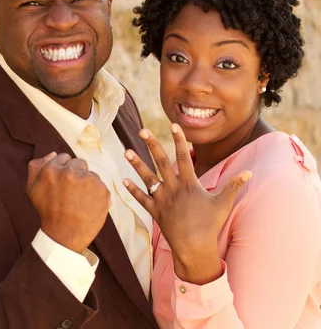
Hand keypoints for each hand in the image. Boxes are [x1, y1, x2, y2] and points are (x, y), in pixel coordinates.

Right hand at [27, 152, 110, 253]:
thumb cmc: (47, 212)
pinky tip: (89, 205)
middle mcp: (71, 172)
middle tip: (72, 193)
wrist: (64, 235)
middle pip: (79, 163)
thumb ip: (36, 167)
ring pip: (91, 175)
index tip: (63, 184)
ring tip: (80, 201)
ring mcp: (88, 180)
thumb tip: (53, 153)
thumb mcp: (32, 188)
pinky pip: (101, 186)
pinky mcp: (102, 190)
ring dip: (88, 185)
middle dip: (77, 174)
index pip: (64, 158)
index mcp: (52, 169)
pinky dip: (97, 195)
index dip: (64, 171)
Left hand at [122, 124, 251, 283]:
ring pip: (147, 178)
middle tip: (143, 131)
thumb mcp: (223, 203)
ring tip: (126, 151)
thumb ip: (233, 185)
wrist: (195, 247)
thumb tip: (249, 172)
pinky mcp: (155, 212)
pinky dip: (133, 190)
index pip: (183, 157)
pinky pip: (142, 199)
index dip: (179, 140)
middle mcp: (173, 188)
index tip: (173, 125)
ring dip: (137, 164)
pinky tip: (124, 180)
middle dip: (152, 145)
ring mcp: (162, 200)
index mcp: (189, 184)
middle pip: (161, 162)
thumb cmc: (210, 225)